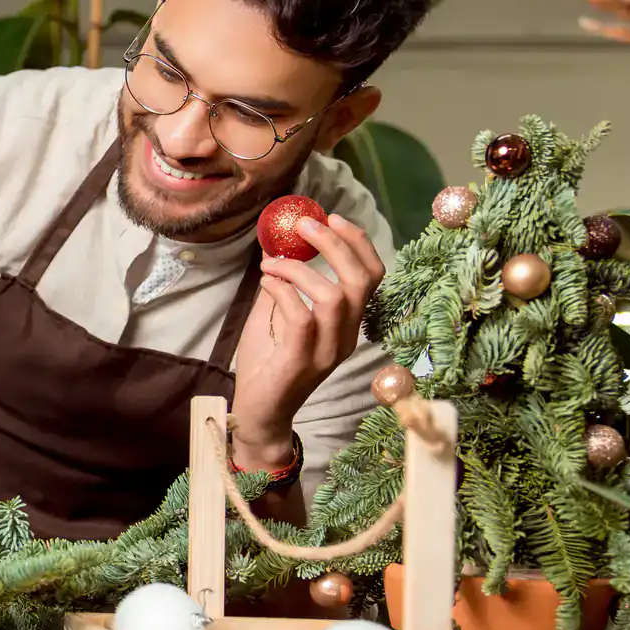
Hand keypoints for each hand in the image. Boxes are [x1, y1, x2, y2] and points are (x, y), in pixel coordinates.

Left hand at [233, 211, 384, 464]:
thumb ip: (286, 285)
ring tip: (271, 264)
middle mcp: (346, 337)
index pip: (372, 277)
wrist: (257, 412)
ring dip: (299, 269)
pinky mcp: (301, 361)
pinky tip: (266, 283)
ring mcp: (327, 351)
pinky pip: (302, 316)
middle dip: (336, 245)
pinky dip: (283, 290)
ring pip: (333, 297)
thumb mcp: (277, 316)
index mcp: (347, 324)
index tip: (332, 217)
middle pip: (361, 280)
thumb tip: (279, 244)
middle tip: (304, 227)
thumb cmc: (267, 363)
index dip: (358, 242)